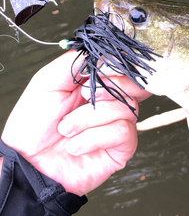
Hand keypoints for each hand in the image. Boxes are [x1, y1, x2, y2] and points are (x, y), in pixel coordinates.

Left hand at [1, 51, 150, 195]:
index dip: (116, 66)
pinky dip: (94, 137)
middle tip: (82, 96)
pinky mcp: (121, 149)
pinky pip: (122, 132)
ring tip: (66, 130)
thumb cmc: (32, 125)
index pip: (123, 68)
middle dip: (107, 88)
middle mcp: (110, 104)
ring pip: (126, 108)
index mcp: (95, 85)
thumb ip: (74, 62)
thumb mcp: (48, 82)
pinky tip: (76, 146)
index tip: (98, 69)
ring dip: (88, 119)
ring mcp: (117, 126)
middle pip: (134, 85)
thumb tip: (103, 51)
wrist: (27, 164)